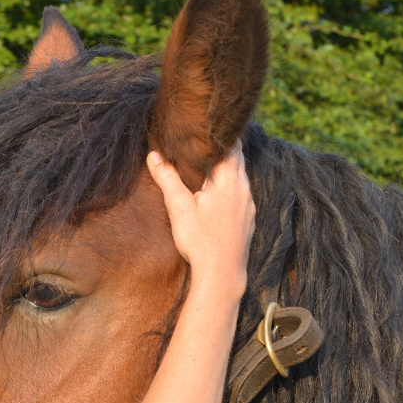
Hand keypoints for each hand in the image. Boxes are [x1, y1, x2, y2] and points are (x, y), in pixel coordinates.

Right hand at [146, 143, 254, 301]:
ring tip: (211, 166)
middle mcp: (243, 189)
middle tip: (206, 142)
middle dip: (224, 149)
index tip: (206, 128)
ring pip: (241, 177)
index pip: (230, 145)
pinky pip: (242, 195)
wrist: (222, 274)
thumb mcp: (179, 207)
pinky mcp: (248, 220)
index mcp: (229, 180)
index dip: (219, 135)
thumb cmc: (200, 240)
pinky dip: (232, 188)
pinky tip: (219, 195)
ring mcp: (248, 205)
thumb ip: (167, 178)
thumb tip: (154, 155)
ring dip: (228, 169)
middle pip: (238, 158)